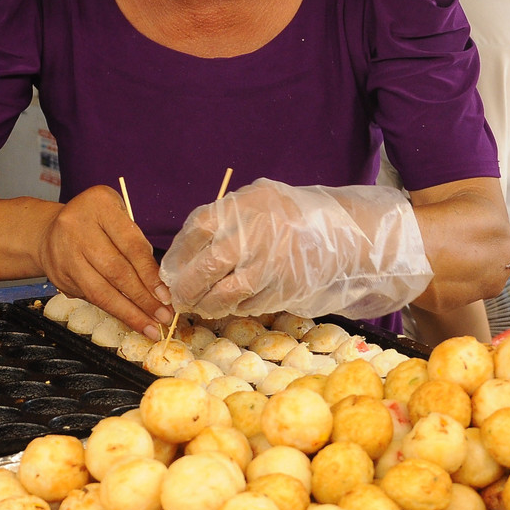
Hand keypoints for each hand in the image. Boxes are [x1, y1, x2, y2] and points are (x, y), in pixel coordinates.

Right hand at [38, 185, 170, 335]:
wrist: (48, 230)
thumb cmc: (94, 222)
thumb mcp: (117, 215)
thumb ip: (135, 241)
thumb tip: (158, 284)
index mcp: (99, 206)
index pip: (131, 246)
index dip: (150, 274)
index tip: (166, 295)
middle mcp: (77, 228)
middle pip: (116, 271)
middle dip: (143, 298)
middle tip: (164, 316)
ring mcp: (65, 255)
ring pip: (101, 292)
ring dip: (129, 313)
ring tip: (151, 327)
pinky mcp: (59, 278)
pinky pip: (91, 298)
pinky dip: (114, 311)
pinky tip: (131, 320)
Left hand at [159, 178, 432, 318]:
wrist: (340, 233)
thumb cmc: (288, 216)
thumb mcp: (257, 201)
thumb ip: (224, 219)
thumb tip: (182, 254)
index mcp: (246, 205)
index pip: (198, 230)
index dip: (178, 255)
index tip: (169, 270)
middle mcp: (257, 233)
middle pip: (207, 266)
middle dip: (186, 287)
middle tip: (177, 297)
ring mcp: (272, 263)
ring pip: (226, 293)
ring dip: (207, 305)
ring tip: (199, 307)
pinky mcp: (285, 287)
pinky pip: (250, 304)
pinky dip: (234, 309)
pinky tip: (227, 306)